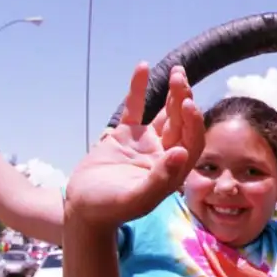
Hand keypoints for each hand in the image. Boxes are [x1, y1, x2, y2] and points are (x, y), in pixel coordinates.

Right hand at [65, 64, 202, 229]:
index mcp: (173, 170)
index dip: (193, 123)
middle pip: (181, 123)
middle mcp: (164, 154)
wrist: (83, 208)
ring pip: (165, 113)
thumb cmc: (110, 209)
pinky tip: (143, 67)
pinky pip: (135, 108)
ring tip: (177, 71)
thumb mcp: (136, 199)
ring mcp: (146, 143)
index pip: (191, 142)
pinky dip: (138, 89)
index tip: (188, 104)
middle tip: (180, 77)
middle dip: (184, 100)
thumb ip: (159, 178)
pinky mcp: (125, 135)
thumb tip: (180, 153)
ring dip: (172, 93)